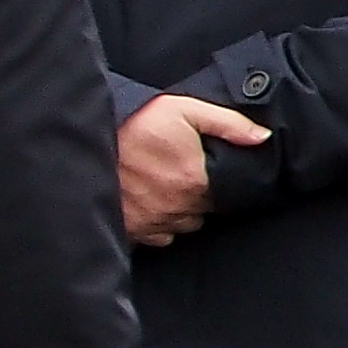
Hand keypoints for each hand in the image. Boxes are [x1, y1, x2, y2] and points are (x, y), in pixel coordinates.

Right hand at [116, 92, 268, 247]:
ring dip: (182, 211)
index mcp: (195, 180)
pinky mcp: (131, 229)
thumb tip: (263, 137)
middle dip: (201, 197)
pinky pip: (157, 237)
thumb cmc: (135, 123)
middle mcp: (178, 207)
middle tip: (184, 176)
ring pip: (184, 225)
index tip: (209, 173)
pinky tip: (152, 204)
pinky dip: (159, 224)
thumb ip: (229, 124)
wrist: (85, 140)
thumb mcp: (184, 110)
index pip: (226, 194)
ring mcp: (153, 221)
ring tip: (167, 189)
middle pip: (205, 211)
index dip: (220, 184)